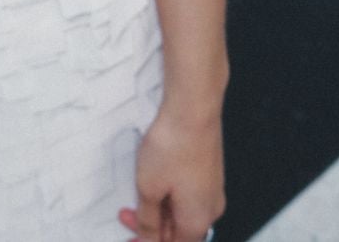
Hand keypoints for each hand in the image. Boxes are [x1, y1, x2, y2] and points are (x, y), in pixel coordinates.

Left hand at [116, 104, 225, 241]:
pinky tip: (152, 178)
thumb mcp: (149, 188)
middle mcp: (210, 208)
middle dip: (152, 225)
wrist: (192, 109)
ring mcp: (211, 187)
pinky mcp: (207, 169)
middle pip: (179, 231)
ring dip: (158, 208)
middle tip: (127, 213)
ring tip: (137, 193)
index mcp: (198, 221)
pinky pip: (187, 192)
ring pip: (182, 210)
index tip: (130, 236)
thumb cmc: (174, 146)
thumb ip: (147, 219)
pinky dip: (168, 192)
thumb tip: (148, 238)